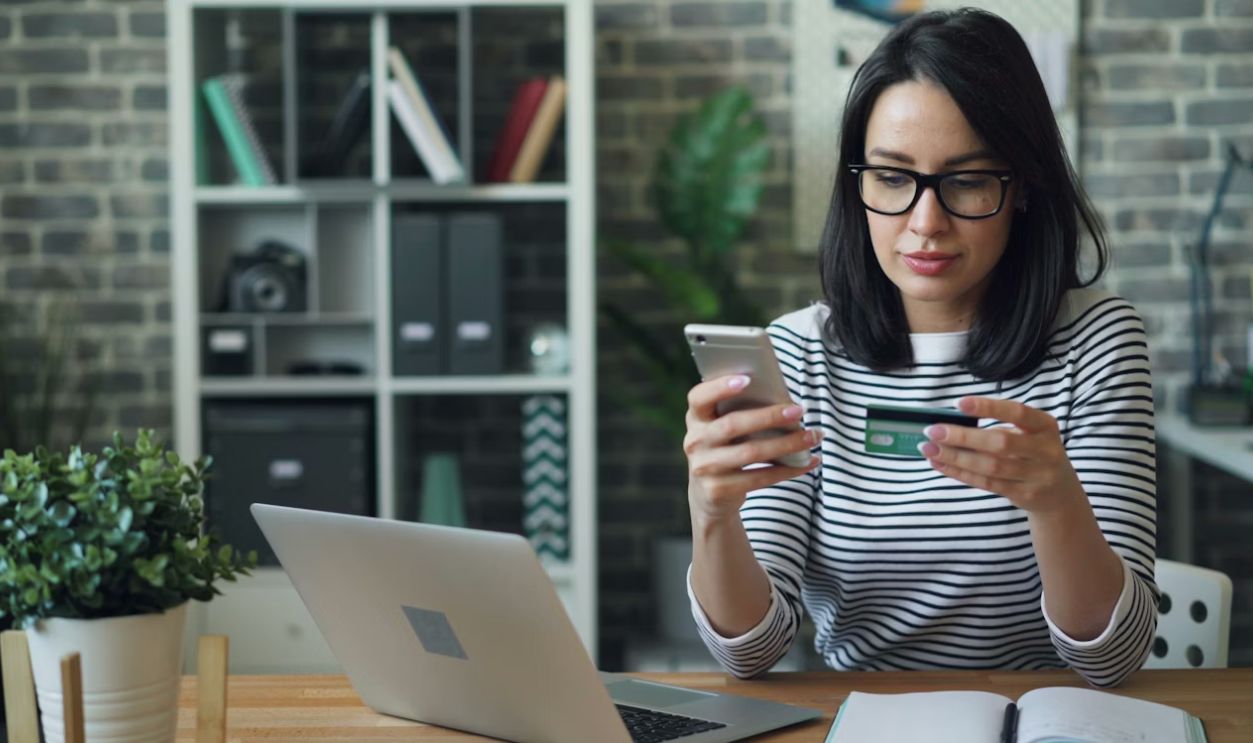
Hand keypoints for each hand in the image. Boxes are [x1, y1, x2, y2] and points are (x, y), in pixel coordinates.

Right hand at [684, 374, 820, 521]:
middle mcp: (695, 442)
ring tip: (812, 436)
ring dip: (787, 444)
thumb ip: (739, 413)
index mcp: (696, 418)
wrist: (709, 495)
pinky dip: (788, 470)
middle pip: (732, 425)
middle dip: (769, 416)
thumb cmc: (726, 449)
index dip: (720, 387)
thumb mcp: (723, 429)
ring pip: (751, 452)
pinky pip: (759, 478)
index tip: (747, 379)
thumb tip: (784, 402)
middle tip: (799, 411)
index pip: (699, 397)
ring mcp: (704, 468)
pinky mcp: (718, 490)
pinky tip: (808, 462)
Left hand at [919, 396, 1085, 514]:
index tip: (958, 403)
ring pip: (990, 467)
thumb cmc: (1034, 453)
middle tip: (933, 431)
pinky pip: (986, 483)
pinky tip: (940, 463)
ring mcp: (1037, 476)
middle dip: (963, 437)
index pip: (1017, 413)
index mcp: (1045, 426)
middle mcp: (1045, 450)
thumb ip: (999, 427)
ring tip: (929, 448)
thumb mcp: (1029, 434)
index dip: (988, 408)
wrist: (1060, 494)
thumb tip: (951, 423)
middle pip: (1000, 443)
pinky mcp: (1024, 495)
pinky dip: (960, 473)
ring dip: (955, 457)